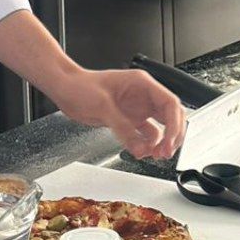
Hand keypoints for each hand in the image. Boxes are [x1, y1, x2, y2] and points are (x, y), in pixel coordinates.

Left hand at [49, 68, 186, 160]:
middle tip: (166, 152)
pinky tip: (142, 151)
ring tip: (155, 155)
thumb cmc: (80, 86)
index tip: (170, 142)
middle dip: (172, 135)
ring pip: (160, 127)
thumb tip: (140, 148)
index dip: (174, 124)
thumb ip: (123, 128)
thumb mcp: (102, 105)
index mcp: (142, 83)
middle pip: (170, 116)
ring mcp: (137, 108)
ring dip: (161, 142)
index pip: (170, 103)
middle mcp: (143, 95)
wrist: (65, 89)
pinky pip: (146, 134)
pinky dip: (147, 144)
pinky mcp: (128, 119)